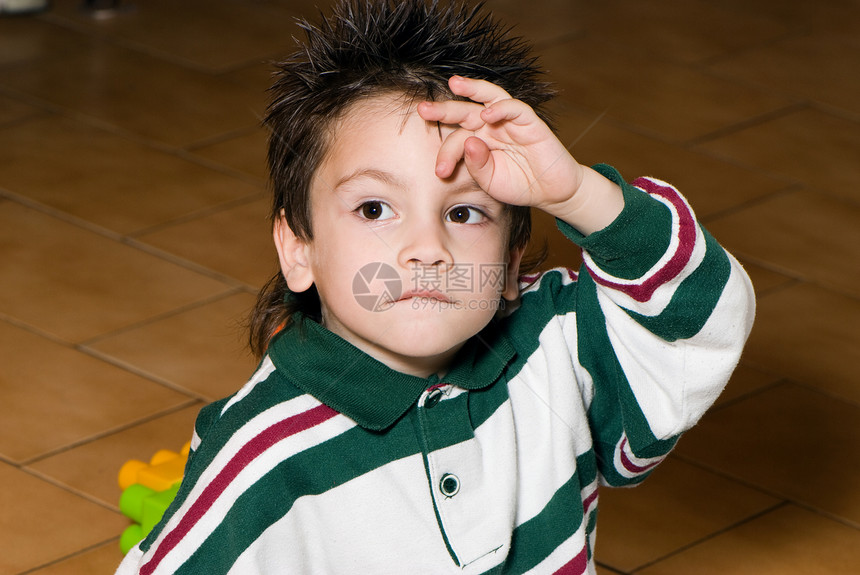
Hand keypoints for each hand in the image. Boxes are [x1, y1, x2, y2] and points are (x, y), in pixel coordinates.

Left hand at [417, 76, 622, 234]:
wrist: (550, 192)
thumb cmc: (518, 184)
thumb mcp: (490, 180)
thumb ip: (477, 165)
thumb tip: (470, 142)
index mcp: (477, 139)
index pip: (456, 138)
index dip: (446, 152)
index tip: (440, 172)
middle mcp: (490, 126)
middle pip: (464, 110)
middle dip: (443, 109)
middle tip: (423, 109)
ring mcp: (509, 121)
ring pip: (489, 97)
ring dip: (472, 89)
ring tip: (454, 84)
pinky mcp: (530, 122)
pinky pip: (514, 108)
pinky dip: (501, 108)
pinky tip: (487, 113)